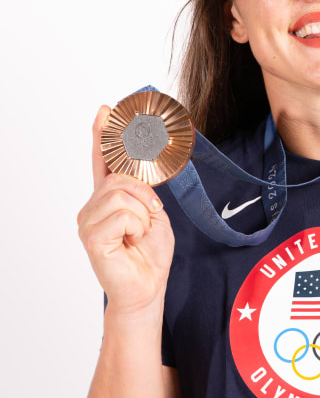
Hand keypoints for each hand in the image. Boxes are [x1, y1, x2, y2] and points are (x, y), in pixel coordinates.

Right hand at [77, 105, 175, 314]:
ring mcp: (88, 220)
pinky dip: (137, 226)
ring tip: (139, 234)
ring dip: (144, 214)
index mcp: (108, 198)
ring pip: (124, 194)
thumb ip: (142, 189)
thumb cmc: (149, 253)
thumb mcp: (153, 213)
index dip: (104, 135)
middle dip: (146, 195)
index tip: (106, 110)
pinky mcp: (91, 236)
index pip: (103, 160)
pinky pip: (124, 214)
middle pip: (123, 177)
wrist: (147, 287)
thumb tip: (138, 165)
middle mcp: (93, 205)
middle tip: (151, 218)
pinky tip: (131, 242)